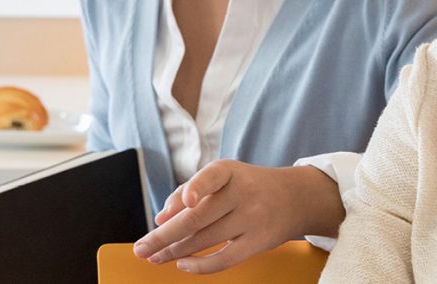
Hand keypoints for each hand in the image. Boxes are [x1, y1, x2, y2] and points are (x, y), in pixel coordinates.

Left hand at [131, 160, 343, 273]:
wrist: (296, 198)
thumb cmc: (248, 186)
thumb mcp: (223, 177)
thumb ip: (189, 190)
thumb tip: (160, 218)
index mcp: (229, 171)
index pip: (211, 177)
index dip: (197, 188)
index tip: (185, 202)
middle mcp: (242, 193)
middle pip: (197, 218)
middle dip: (163, 236)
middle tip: (140, 248)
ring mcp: (252, 219)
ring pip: (205, 240)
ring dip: (174, 251)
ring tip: (154, 257)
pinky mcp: (258, 242)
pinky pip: (225, 259)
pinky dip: (200, 265)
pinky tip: (182, 264)